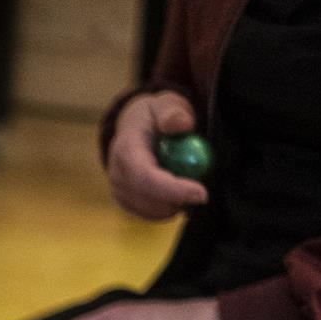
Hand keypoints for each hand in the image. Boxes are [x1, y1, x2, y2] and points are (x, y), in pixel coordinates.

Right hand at [107, 91, 208, 219]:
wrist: (135, 129)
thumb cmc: (155, 116)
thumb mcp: (165, 104)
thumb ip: (173, 113)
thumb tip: (183, 125)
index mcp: (125, 150)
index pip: (145, 178)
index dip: (173, 190)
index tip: (202, 193)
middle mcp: (117, 175)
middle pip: (148, 200)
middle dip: (180, 199)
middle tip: (203, 188)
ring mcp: (119, 192)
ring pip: (153, 211)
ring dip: (177, 203)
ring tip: (189, 181)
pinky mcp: (127, 203)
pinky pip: (153, 215)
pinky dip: (171, 207)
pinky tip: (179, 191)